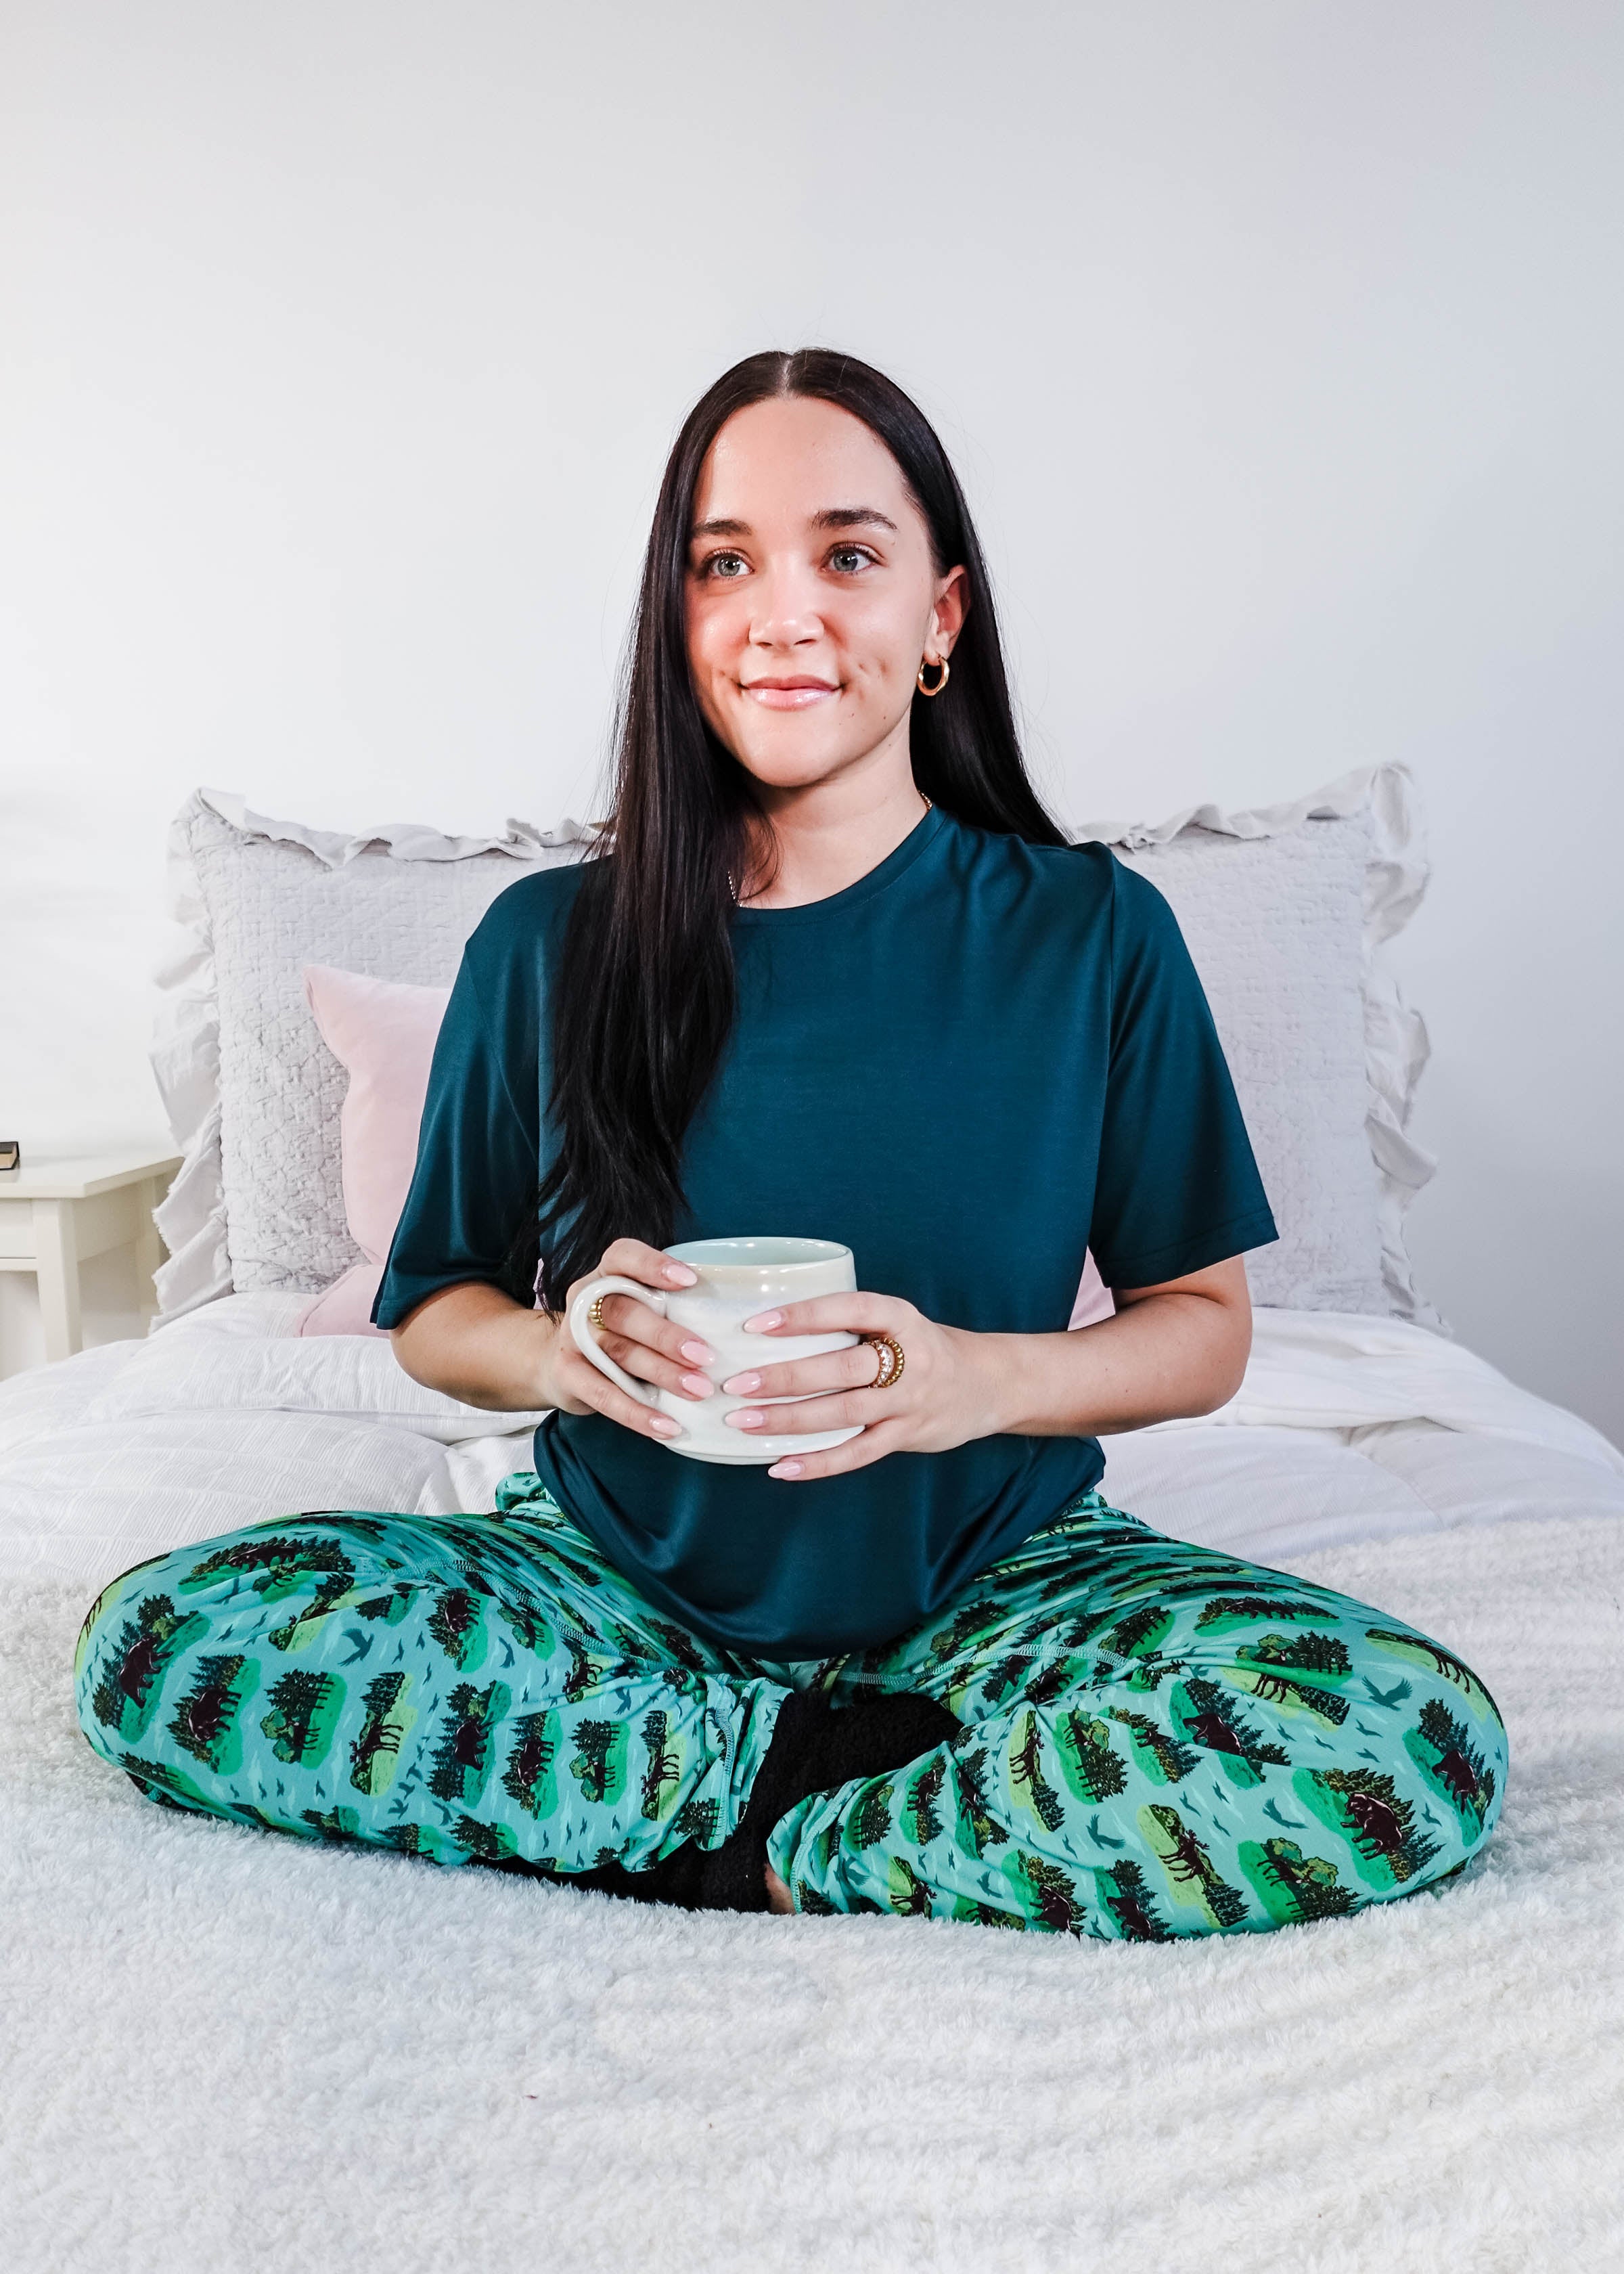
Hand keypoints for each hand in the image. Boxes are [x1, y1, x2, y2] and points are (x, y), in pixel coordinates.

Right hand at [548, 1238, 717, 1443]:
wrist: (560, 1361)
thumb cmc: (619, 1330)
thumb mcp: (637, 1306)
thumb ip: (670, 1305)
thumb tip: (734, 1324)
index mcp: (606, 1274)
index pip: (623, 1257)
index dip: (654, 1266)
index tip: (690, 1281)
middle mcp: (585, 1301)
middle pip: (625, 1313)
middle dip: (667, 1336)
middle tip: (705, 1356)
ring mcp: (573, 1337)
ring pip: (619, 1354)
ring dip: (662, 1374)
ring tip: (700, 1390)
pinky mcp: (567, 1374)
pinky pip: (604, 1396)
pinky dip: (638, 1413)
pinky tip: (668, 1425)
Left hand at [718, 1290, 1008, 1479]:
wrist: (989, 1383)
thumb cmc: (924, 1347)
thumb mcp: (897, 1321)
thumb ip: (850, 1325)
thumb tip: (770, 1329)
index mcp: (900, 1317)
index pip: (850, 1309)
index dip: (804, 1316)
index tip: (757, 1324)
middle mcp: (908, 1358)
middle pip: (842, 1368)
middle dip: (786, 1377)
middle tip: (738, 1383)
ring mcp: (909, 1401)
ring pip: (844, 1413)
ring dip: (791, 1420)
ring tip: (744, 1421)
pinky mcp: (907, 1436)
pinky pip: (858, 1453)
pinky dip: (818, 1463)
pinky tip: (780, 1466)